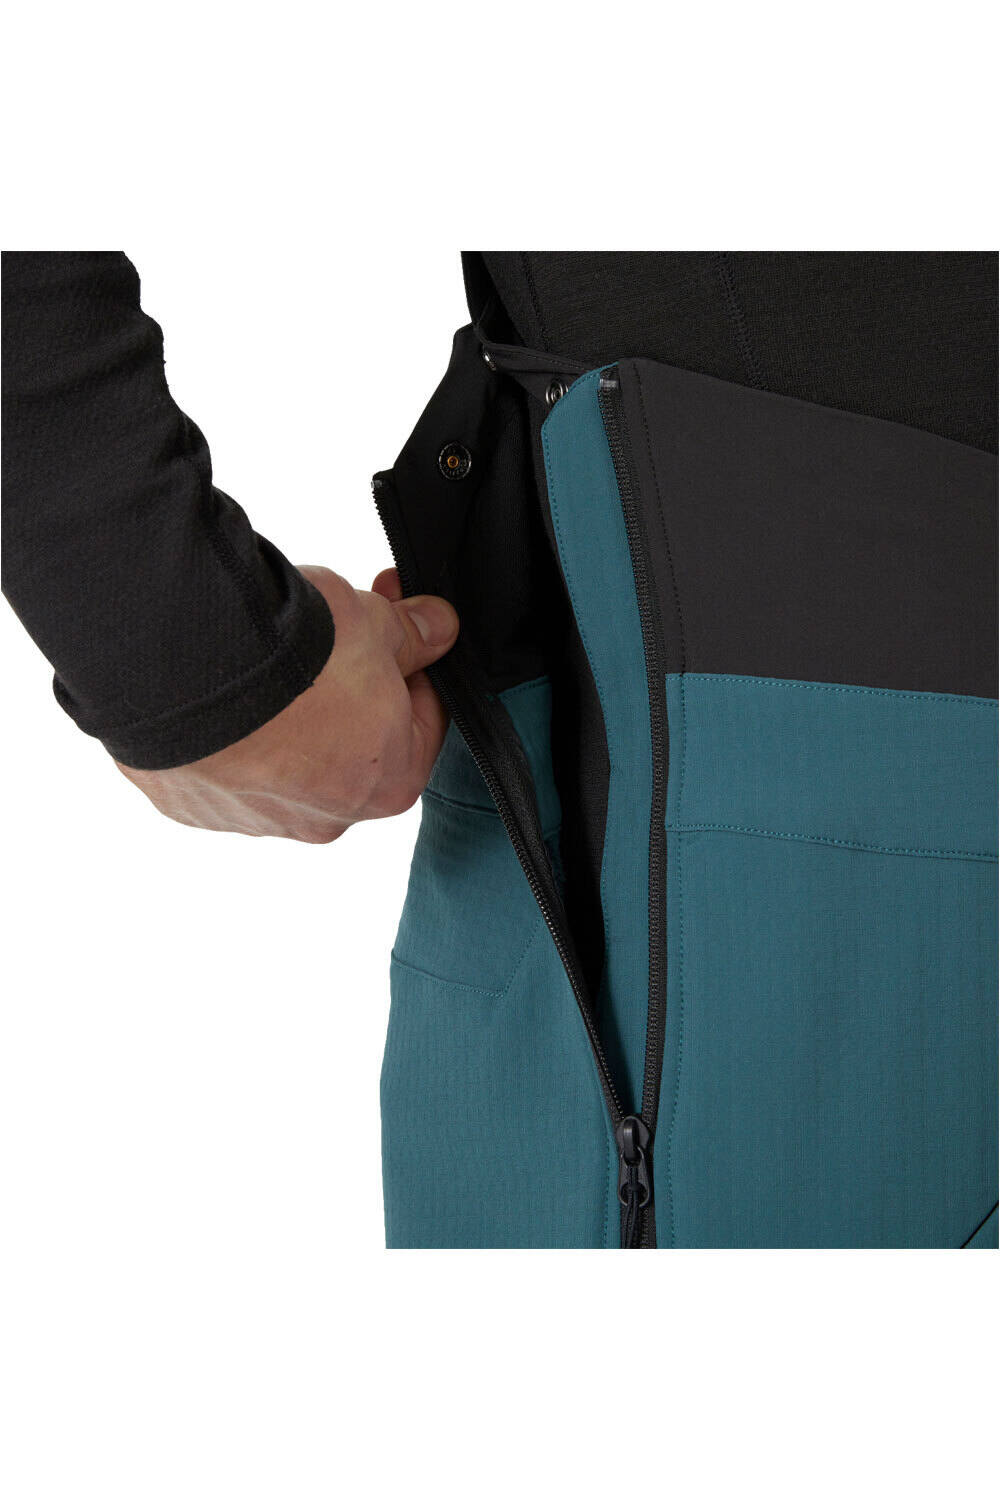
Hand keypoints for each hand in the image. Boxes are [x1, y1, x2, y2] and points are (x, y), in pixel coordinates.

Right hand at [115, 566, 458, 840]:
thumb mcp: (372, 624)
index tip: (398, 624)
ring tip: (265, 654)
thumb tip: (438, 628)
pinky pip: (221, 766)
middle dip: (349, 688)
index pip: (423, 722)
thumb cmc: (295, 655)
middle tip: (333, 632)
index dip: (414, 664)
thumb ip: (412, 634)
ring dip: (284, 715)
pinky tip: (219, 683)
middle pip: (352, 745)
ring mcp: (252, 818)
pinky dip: (227, 730)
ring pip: (283, 761)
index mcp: (389, 782)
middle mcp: (323, 818)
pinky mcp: (190, 806)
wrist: (182, 668)